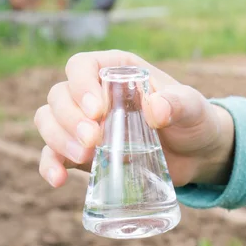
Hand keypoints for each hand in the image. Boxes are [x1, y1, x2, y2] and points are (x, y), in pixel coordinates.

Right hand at [34, 50, 234, 187]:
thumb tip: (154, 109)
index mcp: (117, 71)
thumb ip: (179, 104)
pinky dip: (50, 165)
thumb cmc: (194, 120)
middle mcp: (94, 93)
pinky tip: (58, 179)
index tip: (97, 110)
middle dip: (69, 118)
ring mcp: (85, 124)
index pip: (82, 66)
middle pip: (59, 95)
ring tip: (84, 156)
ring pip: (49, 121)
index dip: (81, 85)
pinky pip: (53, 154)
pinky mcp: (85, 152)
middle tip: (94, 140)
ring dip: (57, 138)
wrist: (197, 154)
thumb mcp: (194, 108)